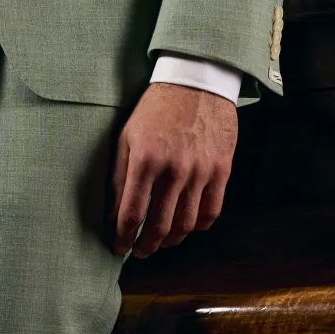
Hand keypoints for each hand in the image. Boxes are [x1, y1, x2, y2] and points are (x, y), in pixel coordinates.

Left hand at [111, 82, 237, 257]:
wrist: (196, 81)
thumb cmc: (156, 108)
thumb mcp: (126, 136)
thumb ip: (118, 175)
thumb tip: (112, 213)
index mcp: (145, 160)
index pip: (131, 214)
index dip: (122, 238)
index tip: (117, 248)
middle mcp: (174, 170)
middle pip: (159, 226)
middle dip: (145, 246)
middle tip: (139, 252)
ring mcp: (201, 171)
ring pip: (186, 224)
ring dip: (171, 240)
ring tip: (161, 242)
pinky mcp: (222, 170)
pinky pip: (212, 211)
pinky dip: (198, 227)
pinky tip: (187, 227)